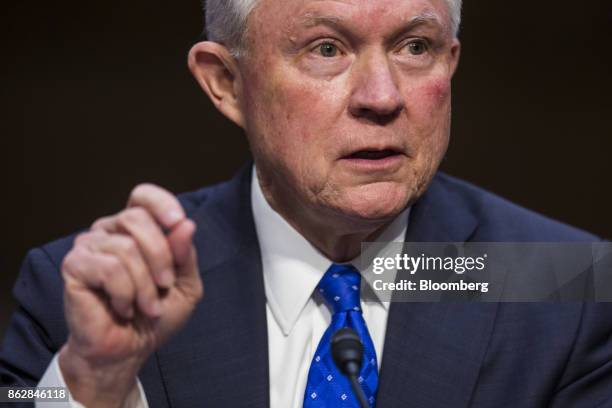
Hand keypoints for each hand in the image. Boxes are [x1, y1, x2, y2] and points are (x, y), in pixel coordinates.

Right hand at [58, 184, 202, 406]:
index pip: (142, 196)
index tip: (177, 222)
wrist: (128, 350)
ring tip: (146, 307)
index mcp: (134, 229)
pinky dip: (125, 292)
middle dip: (160, 255)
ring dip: (145, 285)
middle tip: (166, 285)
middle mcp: (108, 231)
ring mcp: (88, 246)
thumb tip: (185, 225)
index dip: (162, 203)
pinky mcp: (74, 266)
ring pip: (125, 247)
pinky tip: (123, 307)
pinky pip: (109, 268)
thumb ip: (185, 255)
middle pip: (136, 218)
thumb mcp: (184, 284)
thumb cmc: (154, 315)